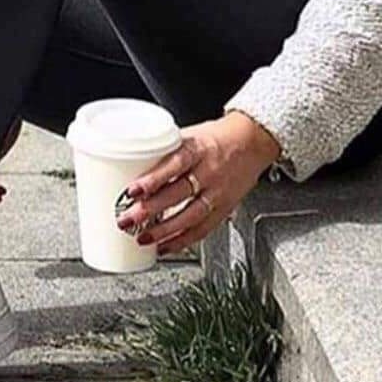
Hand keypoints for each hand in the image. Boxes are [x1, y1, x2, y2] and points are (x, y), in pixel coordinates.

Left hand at [114, 112, 279, 255]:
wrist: (253, 141)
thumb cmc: (217, 137)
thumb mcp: (190, 134)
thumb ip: (164, 150)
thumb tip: (128, 161)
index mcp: (198, 149)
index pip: (174, 164)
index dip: (153, 179)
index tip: (132, 191)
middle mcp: (209, 171)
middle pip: (178, 194)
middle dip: (150, 210)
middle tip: (127, 219)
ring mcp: (218, 192)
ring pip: (191, 216)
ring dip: (164, 231)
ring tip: (142, 238)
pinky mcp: (225, 208)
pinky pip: (203, 229)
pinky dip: (182, 241)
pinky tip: (165, 246)